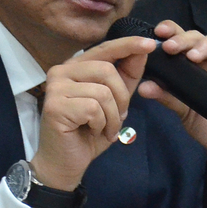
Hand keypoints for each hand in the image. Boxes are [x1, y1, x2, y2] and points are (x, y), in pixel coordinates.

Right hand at [32, 36, 155, 192]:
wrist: (65, 163)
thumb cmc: (88, 132)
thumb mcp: (115, 101)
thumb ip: (126, 76)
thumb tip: (143, 50)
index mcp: (76, 67)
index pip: (105, 48)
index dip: (128, 45)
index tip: (151, 44)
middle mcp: (61, 71)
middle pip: (107, 70)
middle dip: (122, 97)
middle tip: (119, 118)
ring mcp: (55, 87)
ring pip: (103, 92)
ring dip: (112, 116)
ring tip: (104, 129)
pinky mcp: (55, 105)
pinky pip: (93, 108)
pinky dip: (101, 124)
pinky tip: (93, 132)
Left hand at [136, 20, 206, 202]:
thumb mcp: (183, 109)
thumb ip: (166, 96)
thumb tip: (143, 86)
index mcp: (197, 62)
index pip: (185, 38)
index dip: (173, 31)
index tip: (159, 33)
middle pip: (202, 35)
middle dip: (185, 38)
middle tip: (171, 48)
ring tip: (192, 57)